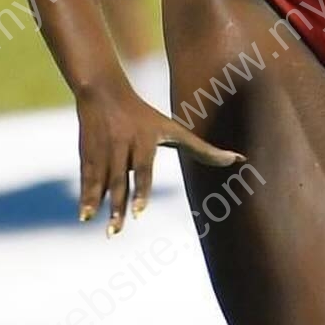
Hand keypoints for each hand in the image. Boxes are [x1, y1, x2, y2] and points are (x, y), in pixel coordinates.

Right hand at [76, 79, 245, 235]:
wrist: (104, 93)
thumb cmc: (146, 117)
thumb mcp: (173, 130)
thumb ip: (203, 149)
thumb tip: (240, 160)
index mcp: (144, 142)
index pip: (143, 169)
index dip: (141, 190)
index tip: (140, 213)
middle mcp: (122, 147)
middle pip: (119, 180)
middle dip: (118, 205)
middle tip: (117, 231)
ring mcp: (102, 151)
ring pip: (100, 182)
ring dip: (97, 205)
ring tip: (100, 228)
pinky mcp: (87, 155)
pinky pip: (87, 178)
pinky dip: (85, 197)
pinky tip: (83, 217)